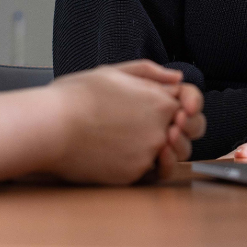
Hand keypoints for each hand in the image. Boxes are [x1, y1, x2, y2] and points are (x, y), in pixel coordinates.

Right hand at [48, 61, 204, 183]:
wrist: (52, 127)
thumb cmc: (77, 96)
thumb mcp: (114, 71)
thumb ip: (151, 73)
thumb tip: (178, 78)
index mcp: (159, 100)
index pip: (194, 102)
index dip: (190, 102)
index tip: (180, 104)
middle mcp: (160, 130)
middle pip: (190, 132)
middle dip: (184, 127)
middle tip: (163, 122)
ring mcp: (147, 155)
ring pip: (172, 154)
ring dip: (164, 147)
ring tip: (139, 138)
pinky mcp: (132, 176)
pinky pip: (149, 171)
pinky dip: (143, 163)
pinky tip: (125, 152)